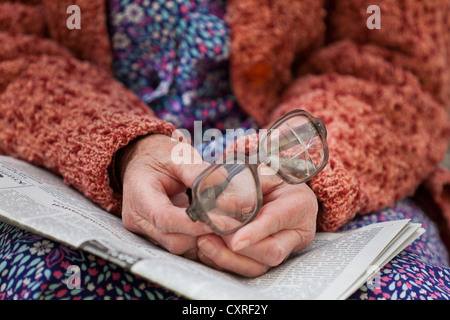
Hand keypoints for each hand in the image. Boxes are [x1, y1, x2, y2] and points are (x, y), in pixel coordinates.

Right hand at [118, 134, 212, 258]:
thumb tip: (222, 182)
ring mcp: (143, 230)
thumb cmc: (159, 157)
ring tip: (220, 223)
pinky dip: (196, 240)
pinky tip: (209, 226)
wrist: (142, 161)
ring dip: (201, 239)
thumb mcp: (178, 156)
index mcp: (139, 194)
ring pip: (177, 247)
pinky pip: (178, 245)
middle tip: (228, 223)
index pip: (164, 218)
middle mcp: (137, 218)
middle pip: (172, 239)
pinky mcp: (154, 236)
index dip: (193, 224)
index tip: (219, 221)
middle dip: (202, 234)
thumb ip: (197, 170)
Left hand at [197, 175, 317, 276]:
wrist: (279, 186)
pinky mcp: (267, 258)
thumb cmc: (270, 174)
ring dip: (227, 258)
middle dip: (237, 248)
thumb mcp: (260, 170)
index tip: (235, 241)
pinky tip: (206, 248)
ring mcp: (283, 248)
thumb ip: (245, 184)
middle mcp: (296, 232)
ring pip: (258, 266)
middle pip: (271, 252)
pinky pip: (246, 269)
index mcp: (298, 204)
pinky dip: (223, 261)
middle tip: (210, 232)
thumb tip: (223, 203)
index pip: (277, 221)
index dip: (256, 232)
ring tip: (203, 241)